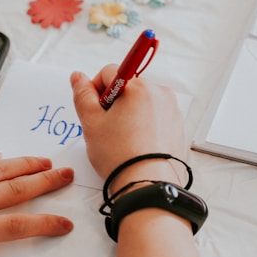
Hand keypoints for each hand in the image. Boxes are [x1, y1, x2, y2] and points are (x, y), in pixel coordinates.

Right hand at [70, 64, 186, 190]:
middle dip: (114, 103)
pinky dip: (145, 126)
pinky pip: (155, 117)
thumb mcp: (91, 123)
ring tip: (123, 140)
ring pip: (141, 103)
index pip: (108, 73)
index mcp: (138, 86)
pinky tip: (137, 144)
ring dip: (129, 114)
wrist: (148, 184)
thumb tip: (78, 77)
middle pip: (127, 87)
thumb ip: (82, 95)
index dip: (95, 91)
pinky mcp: (178, 126)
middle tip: (108, 129)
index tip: (95, 111)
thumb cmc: (120, 155)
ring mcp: (172, 110)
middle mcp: (159, 93)